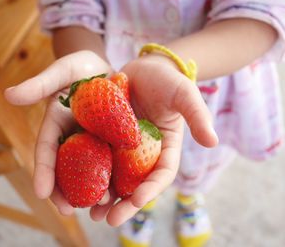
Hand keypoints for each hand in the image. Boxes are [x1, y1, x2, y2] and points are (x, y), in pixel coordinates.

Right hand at [4, 51, 112, 214]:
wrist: (106, 67)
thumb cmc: (80, 66)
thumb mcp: (62, 70)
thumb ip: (41, 83)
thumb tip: (9, 95)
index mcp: (56, 124)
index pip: (45, 149)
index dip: (43, 170)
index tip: (41, 192)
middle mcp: (71, 137)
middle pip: (65, 167)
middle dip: (64, 190)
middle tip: (67, 210)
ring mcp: (92, 140)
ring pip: (88, 170)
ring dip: (91, 189)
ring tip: (99, 206)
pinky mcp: (111, 140)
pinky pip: (112, 160)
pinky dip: (113, 176)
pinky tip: (120, 190)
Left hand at [90, 54, 218, 225]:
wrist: (143, 68)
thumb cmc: (167, 80)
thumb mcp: (184, 94)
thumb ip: (197, 115)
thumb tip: (212, 141)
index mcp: (164, 147)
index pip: (160, 173)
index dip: (150, 188)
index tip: (137, 200)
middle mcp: (144, 152)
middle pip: (135, 182)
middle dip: (124, 203)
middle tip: (109, 220)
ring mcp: (123, 146)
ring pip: (114, 176)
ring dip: (104, 195)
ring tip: (90, 213)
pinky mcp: (106, 137)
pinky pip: (97, 157)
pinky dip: (88, 172)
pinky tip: (75, 183)